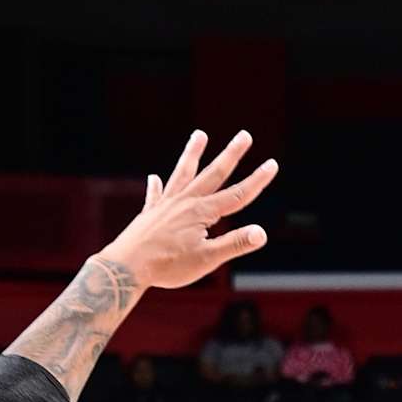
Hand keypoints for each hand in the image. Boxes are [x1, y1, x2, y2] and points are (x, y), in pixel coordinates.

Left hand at [107, 129, 276, 291]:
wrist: (128, 265)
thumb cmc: (169, 266)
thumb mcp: (207, 259)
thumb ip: (234, 244)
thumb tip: (262, 232)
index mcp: (202, 213)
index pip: (236, 195)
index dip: (256, 181)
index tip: (272, 164)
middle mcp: (185, 202)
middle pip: (213, 174)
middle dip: (231, 155)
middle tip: (244, 135)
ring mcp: (166, 204)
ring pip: (183, 173)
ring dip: (193, 153)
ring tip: (200, 135)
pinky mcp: (150, 213)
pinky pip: (155, 195)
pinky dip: (156, 186)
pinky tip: (155, 177)